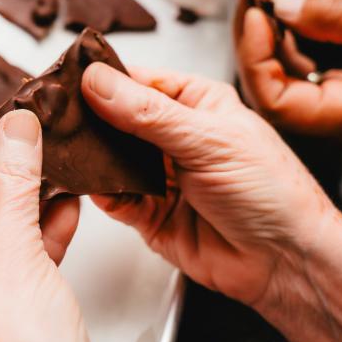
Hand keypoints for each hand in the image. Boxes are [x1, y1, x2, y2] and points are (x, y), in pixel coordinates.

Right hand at [80, 62, 341, 316]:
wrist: (285, 262)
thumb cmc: (274, 193)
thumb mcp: (209, 140)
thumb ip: (149, 113)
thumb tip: (100, 82)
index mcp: (197, 103)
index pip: (138, 80)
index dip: (103, 78)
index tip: (68, 78)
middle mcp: (176, 137)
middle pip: (116, 119)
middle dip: (89, 119)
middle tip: (57, 115)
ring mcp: (161, 176)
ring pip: (110, 158)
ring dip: (91, 156)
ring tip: (67, 148)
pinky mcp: (150, 214)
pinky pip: (113, 197)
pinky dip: (99, 191)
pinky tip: (91, 185)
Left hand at [238, 0, 341, 150]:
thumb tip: (282, 4)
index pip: (277, 102)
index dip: (253, 55)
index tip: (255, 8)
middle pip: (273, 96)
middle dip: (254, 44)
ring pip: (289, 88)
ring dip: (273, 44)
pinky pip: (314, 82)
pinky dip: (297, 49)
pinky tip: (295, 15)